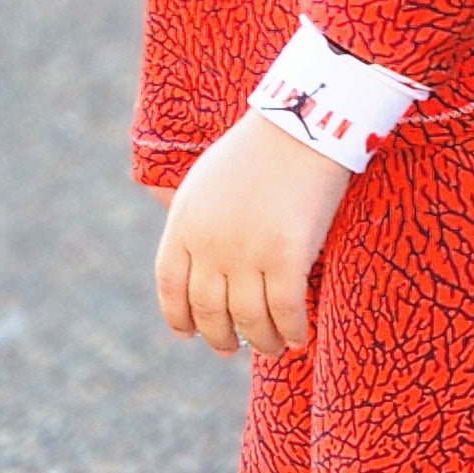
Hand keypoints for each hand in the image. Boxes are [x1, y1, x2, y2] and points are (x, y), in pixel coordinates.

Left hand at [154, 117, 348, 355]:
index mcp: (184, 222)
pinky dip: (292, 330)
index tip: (188, 333)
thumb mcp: (205, 181)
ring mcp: (248, 252)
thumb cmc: (259, 150)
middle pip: (208, 309)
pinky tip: (299, 337)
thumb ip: (194, 221)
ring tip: (272, 347)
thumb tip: (194, 263)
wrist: (303, 125)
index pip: (170, 285)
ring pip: (249, 319)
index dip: (178, 316)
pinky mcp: (288, 256)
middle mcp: (210, 244)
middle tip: (231, 348)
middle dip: (220, 336)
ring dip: (261, 341)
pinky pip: (286, 311)